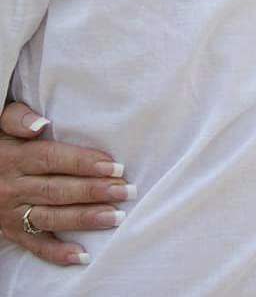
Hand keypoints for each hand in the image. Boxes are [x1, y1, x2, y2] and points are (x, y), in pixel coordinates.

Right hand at [0, 102, 134, 265]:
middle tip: (126, 191)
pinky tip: (83, 254)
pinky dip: (58, 253)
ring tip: (116, 216)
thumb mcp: (2, 125)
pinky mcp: (10, 232)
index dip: (84, 162)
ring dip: (85, 219)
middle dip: (94, 191)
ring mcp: (10, 213)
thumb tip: (39, 124)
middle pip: (57, 190)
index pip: (53, 159)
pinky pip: (35, 245)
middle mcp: (12, 187)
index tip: (115, 166)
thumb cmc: (1, 144)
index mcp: (14, 158)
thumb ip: (18, 118)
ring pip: (51, 218)